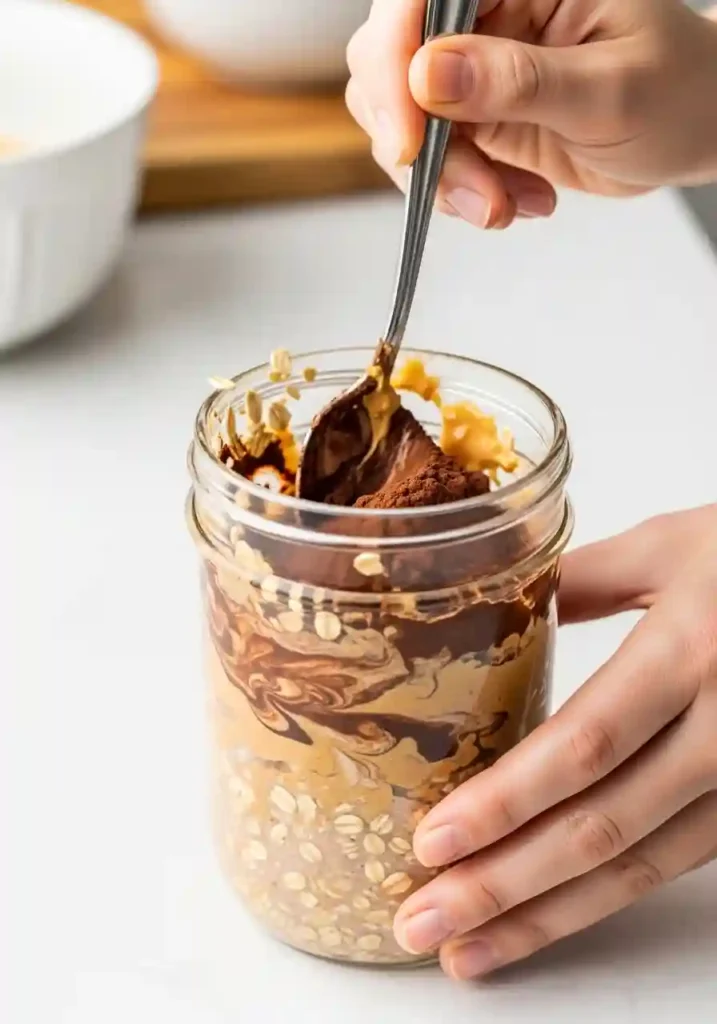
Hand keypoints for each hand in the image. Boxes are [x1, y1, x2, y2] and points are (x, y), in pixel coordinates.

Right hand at [346, 0, 716, 228]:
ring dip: (442, 179)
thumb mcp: (611, 89)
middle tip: (475, 196)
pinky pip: (427, 159)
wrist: (691, 131)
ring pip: (399, 118)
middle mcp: (484, 14)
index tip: (414, 142)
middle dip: (419, 142)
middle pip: (389, 60)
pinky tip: (517, 199)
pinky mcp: (469, 116)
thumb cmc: (677, 91)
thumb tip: (429, 74)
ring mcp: (470, 68)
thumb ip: (521, 81)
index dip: (396, 64)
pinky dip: (459, 194)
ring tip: (506, 205)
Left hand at [393, 505, 716, 978]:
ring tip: (470, 948)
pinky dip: (602, 898)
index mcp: (690, 651)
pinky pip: (673, 862)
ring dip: (548, 916)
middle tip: (423, 920)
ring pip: (641, 866)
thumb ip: (583, 577)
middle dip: (505, 884)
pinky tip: (549, 914)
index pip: (587, 744)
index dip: (508, 802)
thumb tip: (495, 600)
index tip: (434, 839)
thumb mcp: (672, 547)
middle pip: (604, 827)